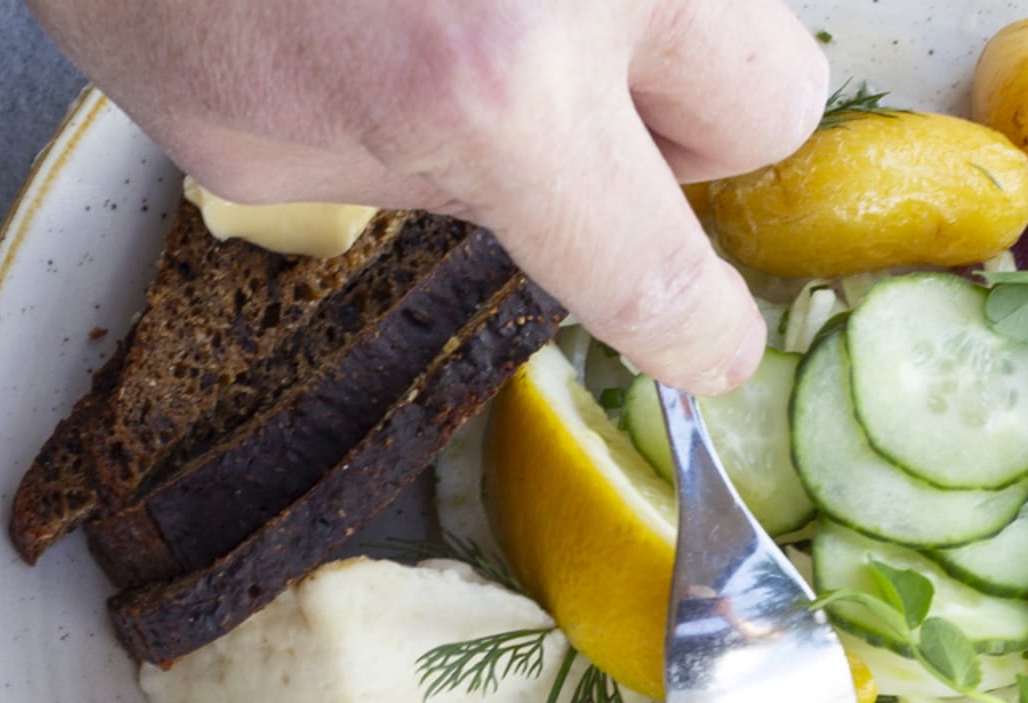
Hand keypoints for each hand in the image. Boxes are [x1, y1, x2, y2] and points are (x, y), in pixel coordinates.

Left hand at [24, 0, 829, 393]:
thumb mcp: (256, 138)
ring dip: (647, 33)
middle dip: (696, 137)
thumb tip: (516, 197)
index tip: (706, 345)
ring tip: (510, 20)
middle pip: (772, 100)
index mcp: (491, 86)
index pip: (656, 264)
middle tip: (594, 132)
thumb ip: (423, 189)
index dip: (693, 332)